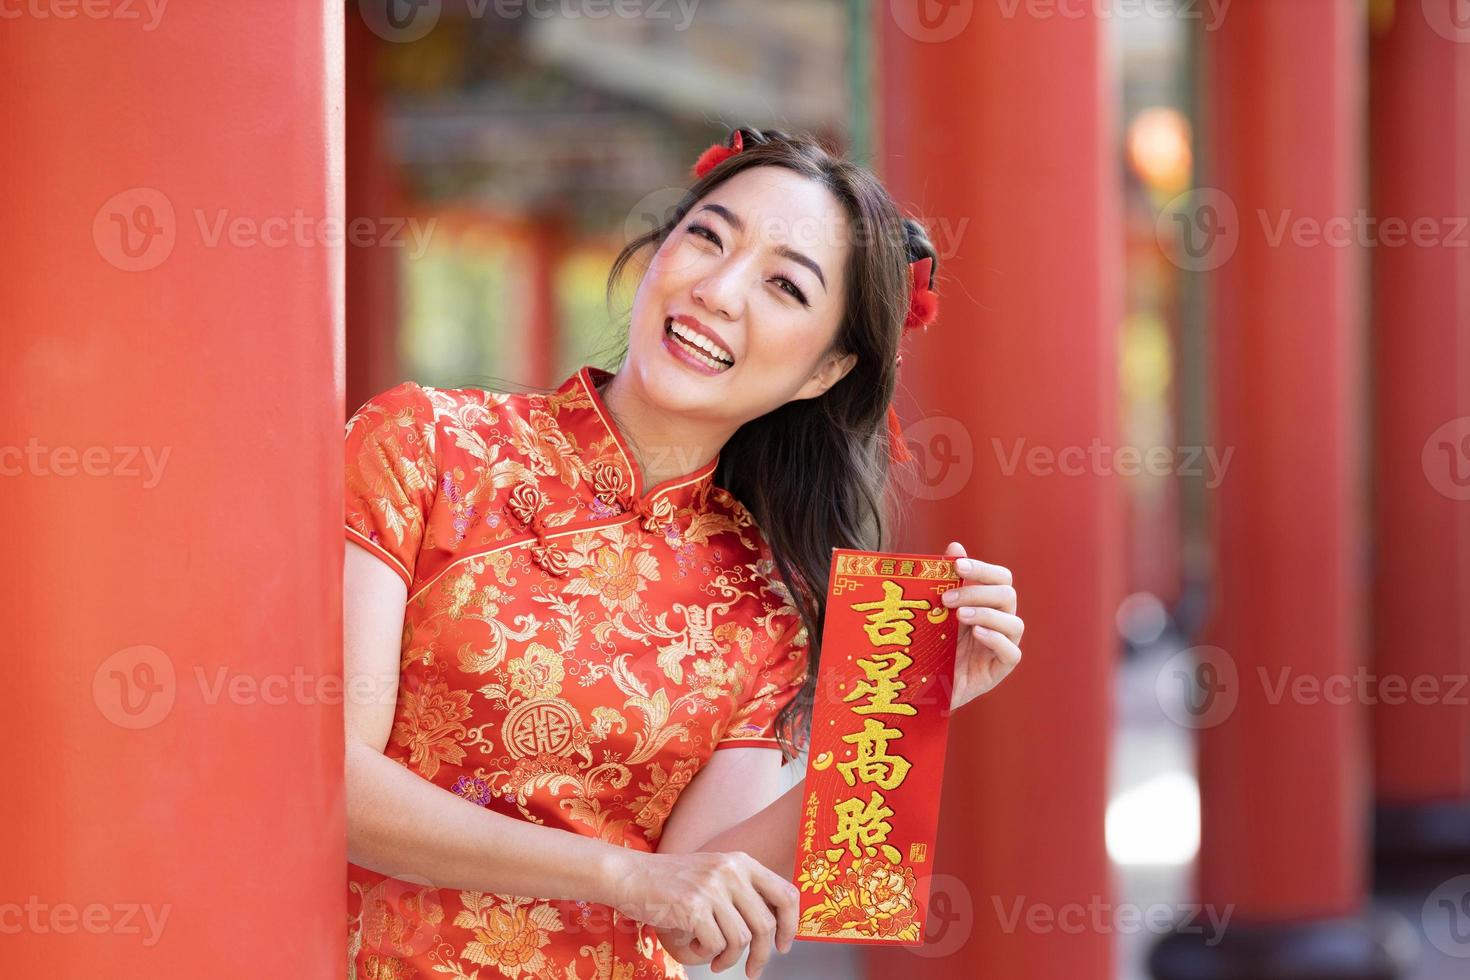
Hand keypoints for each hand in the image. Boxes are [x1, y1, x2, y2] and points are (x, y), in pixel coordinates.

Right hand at [605, 849, 797, 977]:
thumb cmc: (672, 881)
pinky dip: (708, 954)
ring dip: (730, 958)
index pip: (785, 893)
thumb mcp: (714, 874)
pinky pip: (716, 944)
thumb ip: (742, 892)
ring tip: (717, 960)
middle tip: (753, 971)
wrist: (631, 875)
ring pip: (741, 939)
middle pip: (765, 924)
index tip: (782, 945)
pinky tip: (697, 947)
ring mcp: (711, 888)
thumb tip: (774, 927)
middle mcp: (730, 871)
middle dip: (762, 955)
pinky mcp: (693, 907)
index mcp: (741, 862)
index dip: (791, 925)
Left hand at [940, 540, 1023, 710]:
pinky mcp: (1000, 670)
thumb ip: (946, 580)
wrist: (923, 685)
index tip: (957, 566)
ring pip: (1014, 623)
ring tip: (959, 616)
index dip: (982, 569)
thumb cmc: (932, 643)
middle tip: (946, 600)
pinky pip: (1012, 653)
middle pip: (1007, 595)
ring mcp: (1002, 646)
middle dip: (978, 592)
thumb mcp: (935, 611)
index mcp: (987, 604)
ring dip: (986, 614)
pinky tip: (977, 634)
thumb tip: (955, 546)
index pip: (999, 578)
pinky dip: (997, 640)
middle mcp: (999, 622)